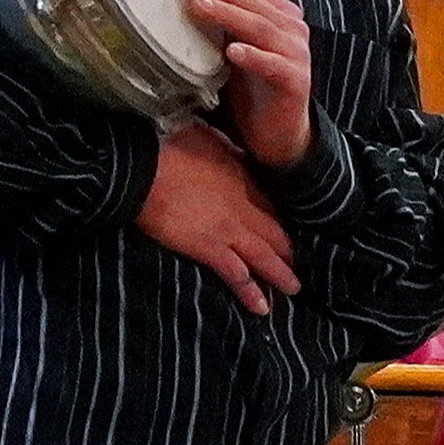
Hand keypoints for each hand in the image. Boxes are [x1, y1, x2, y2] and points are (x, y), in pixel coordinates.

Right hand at [135, 121, 297, 316]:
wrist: (145, 167)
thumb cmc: (170, 145)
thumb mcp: (208, 137)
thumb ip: (227, 148)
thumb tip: (232, 151)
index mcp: (243, 177)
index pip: (272, 203)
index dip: (283, 218)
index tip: (289, 229)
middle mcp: (244, 206)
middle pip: (276, 233)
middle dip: (289, 250)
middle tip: (299, 263)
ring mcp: (229, 230)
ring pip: (266, 257)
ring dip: (281, 275)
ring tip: (293, 288)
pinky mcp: (210, 249)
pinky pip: (238, 275)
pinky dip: (252, 293)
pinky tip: (263, 308)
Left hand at [180, 0, 312, 172]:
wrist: (280, 133)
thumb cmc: (255, 85)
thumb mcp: (241, 42)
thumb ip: (238, 9)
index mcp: (281, 14)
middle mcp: (293, 29)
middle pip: (252, 1)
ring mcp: (296, 55)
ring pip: (260, 28)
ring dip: (228, 15)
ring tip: (199, 7)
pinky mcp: (295, 82)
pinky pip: (273, 65)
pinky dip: (253, 56)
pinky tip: (232, 52)